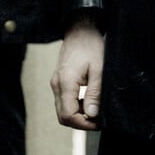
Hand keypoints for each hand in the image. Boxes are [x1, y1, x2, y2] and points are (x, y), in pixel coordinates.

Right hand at [50, 14, 104, 130]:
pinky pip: (63, 101)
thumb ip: (95, 93)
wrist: (80, 30)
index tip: (98, 123)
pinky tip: (88, 100)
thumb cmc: (91, 46)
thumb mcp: (99, 70)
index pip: (68, 115)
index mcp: (65, 83)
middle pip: (63, 116)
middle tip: (97, 120)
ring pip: (62, 110)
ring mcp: (56, 83)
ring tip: (95, 109)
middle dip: (80, 122)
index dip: (83, 124)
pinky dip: (75, 106)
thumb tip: (92, 115)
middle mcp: (56, 85)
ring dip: (78, 115)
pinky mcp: (59, 81)